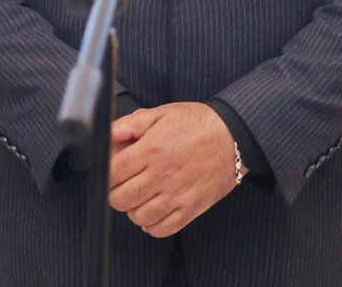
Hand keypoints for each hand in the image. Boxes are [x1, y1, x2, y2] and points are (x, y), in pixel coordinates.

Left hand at [107, 102, 236, 236]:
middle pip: (121, 199)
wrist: (234, 136)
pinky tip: (154, 212)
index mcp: (151, 150)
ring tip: (140, 197)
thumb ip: (131, 123)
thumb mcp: (163, 113)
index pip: (112, 173)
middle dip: (117, 193)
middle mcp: (162, 175)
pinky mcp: (191, 208)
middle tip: (124, 185)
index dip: (107, 174)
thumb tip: (109, 133)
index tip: (113, 171)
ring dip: (134, 209)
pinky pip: (162, 229)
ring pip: (139, 216)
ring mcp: (177, 195)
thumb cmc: (199, 124)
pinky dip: (153, 225)